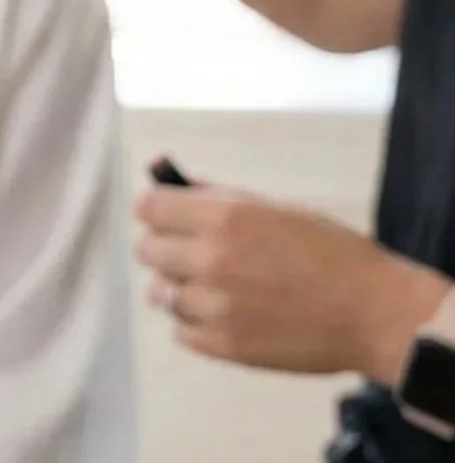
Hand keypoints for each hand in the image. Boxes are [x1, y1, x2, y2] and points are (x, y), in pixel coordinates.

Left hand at [136, 183, 449, 381]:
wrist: (376, 314)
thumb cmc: (332, 253)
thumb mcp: (276, 210)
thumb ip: (217, 198)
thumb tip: (164, 180)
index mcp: (225, 218)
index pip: (148, 207)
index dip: (157, 212)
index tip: (170, 220)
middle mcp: (211, 259)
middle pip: (147, 251)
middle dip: (168, 250)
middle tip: (199, 256)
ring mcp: (214, 305)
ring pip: (162, 294)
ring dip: (184, 290)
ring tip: (223, 290)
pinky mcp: (223, 345)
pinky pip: (180, 330)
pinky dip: (197, 323)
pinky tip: (228, 315)